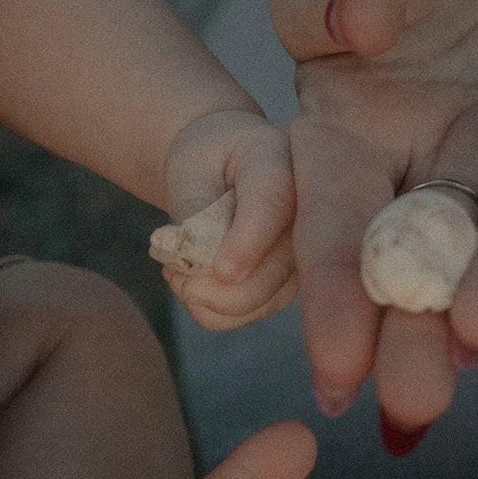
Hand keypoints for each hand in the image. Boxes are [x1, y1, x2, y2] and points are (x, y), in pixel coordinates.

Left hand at [160, 108, 299, 330]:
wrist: (224, 168)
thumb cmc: (207, 160)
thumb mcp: (192, 166)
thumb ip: (197, 207)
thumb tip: (204, 260)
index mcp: (284, 168)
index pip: (272, 206)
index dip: (248, 242)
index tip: (224, 271)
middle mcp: (305, 221)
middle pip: (267, 274)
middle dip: (207, 285)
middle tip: (171, 269)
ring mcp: (299, 261)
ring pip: (250, 304)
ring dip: (200, 296)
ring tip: (179, 267)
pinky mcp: (282, 289)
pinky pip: (238, 318)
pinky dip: (205, 308)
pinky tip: (195, 280)